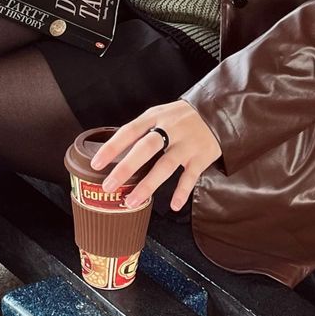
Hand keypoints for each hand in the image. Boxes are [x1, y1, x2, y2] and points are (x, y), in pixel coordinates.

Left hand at [90, 100, 221, 211]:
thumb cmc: (181, 117)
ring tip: (131, 201)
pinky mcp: (202, 156)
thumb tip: (115, 154)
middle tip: (109, 185)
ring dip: (148, 185)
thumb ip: (142, 131)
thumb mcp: (160, 115)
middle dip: (126, 168)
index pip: (129, 131)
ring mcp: (187, 143)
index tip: (96, 163)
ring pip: (165, 165)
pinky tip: (173, 205)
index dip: (112, 147)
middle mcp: (171, 129)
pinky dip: (182, 192)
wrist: (218, 111)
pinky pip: (190, 177)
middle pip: (146, 148)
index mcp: (155, 117)